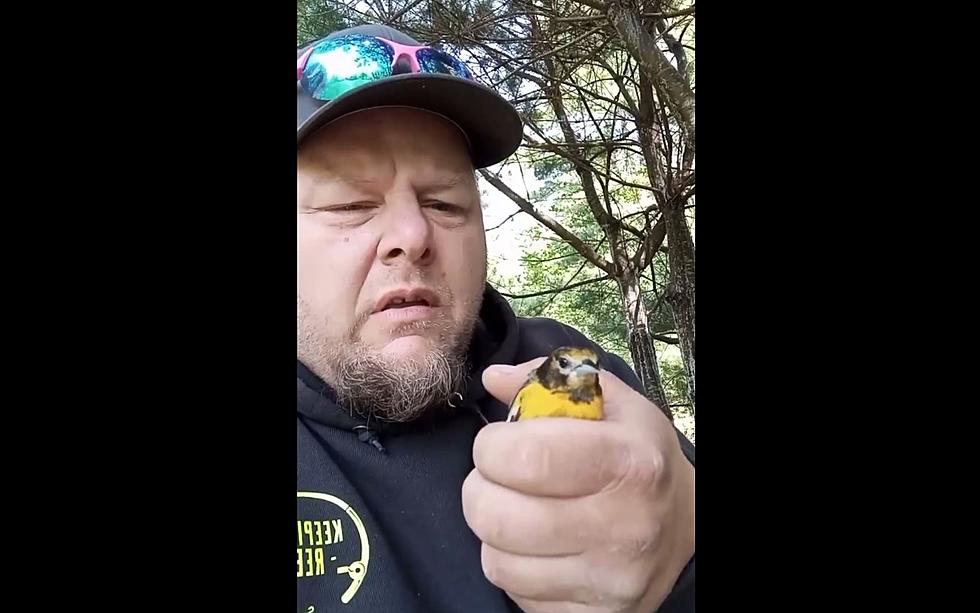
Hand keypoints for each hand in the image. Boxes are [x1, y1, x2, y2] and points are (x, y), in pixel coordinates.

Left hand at [462, 358, 694, 612]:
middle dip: (479, 489)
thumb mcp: (611, 405)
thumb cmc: (637, 458)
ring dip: (492, 532)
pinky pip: (516, 595)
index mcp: (629, 463)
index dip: (490, 446)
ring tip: (516, 511)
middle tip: (496, 479)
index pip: (526, 457)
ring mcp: (610, 581)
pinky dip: (513, 568)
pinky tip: (535, 547)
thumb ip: (550, 380)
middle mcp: (624, 527)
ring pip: (497, 562)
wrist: (685, 528)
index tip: (497, 443)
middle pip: (498, 517)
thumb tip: (493, 378)